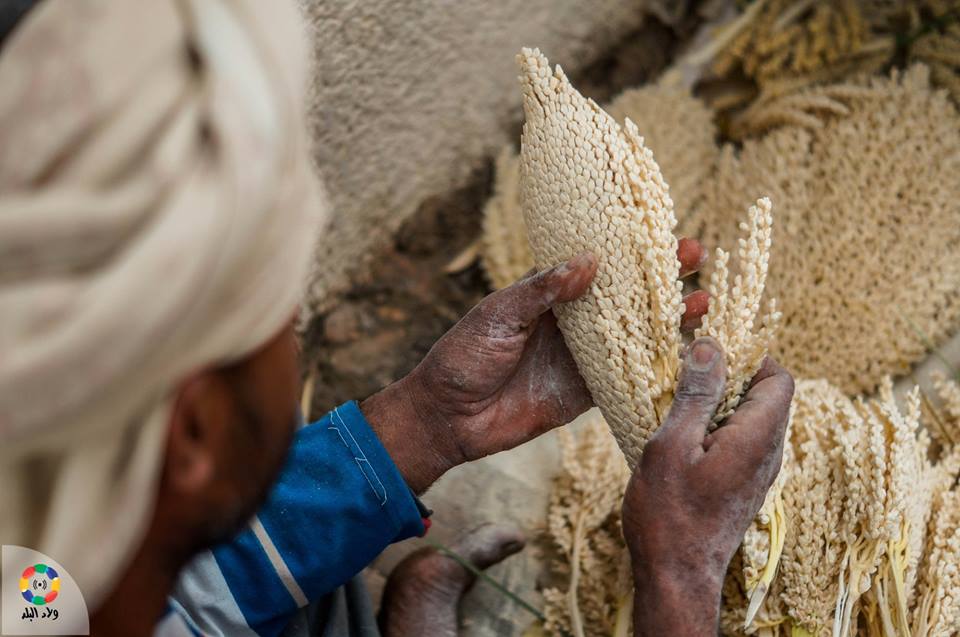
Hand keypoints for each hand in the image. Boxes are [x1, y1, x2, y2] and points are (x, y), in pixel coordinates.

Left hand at [363, 240, 708, 492]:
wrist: (448, 417)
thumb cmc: (464, 356)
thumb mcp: (498, 314)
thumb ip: (542, 290)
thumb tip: (589, 261)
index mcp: (549, 293)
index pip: (599, 263)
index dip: (632, 250)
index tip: (665, 234)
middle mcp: (573, 321)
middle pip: (627, 296)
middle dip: (663, 278)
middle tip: (697, 260)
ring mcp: (583, 357)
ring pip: (636, 334)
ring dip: (669, 321)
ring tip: (702, 304)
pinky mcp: (587, 393)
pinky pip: (627, 378)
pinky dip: (656, 367)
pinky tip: (687, 356)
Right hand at [621, 337, 793, 635]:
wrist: (676, 576)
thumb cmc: (669, 514)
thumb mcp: (672, 446)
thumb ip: (695, 396)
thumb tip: (711, 347)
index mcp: (757, 439)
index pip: (780, 378)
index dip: (751, 356)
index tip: (710, 350)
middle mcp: (767, 454)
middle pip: (765, 395)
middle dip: (728, 375)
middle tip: (684, 371)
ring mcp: (756, 472)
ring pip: (748, 418)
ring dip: (717, 402)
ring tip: (676, 402)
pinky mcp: (741, 485)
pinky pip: (737, 440)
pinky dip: (713, 426)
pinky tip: (679, 435)